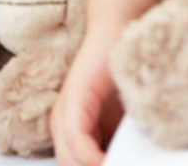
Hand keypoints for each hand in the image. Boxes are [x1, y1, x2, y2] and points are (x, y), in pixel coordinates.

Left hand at [52, 28, 125, 165]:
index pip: (75, 165)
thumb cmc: (125, 77)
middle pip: (70, 165)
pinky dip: (88, 154)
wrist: (118, 35)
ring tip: (115, 165)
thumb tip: (124, 162)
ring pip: (69, 158)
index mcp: (73, 131)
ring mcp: (64, 112)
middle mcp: (62, 123)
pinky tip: (102, 161)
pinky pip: (74, 136)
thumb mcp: (124, 122)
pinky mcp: (73, 99)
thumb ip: (120, 145)